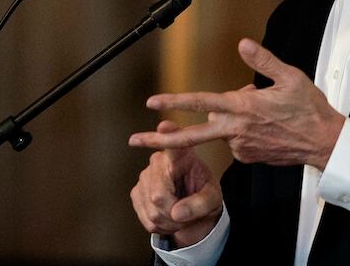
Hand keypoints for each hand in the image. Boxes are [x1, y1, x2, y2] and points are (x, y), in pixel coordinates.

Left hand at [128, 38, 344, 169]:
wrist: (325, 144)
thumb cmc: (310, 109)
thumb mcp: (290, 77)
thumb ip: (262, 60)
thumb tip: (242, 43)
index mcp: (243, 108)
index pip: (201, 102)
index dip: (175, 101)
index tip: (152, 102)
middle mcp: (237, 130)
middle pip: (191, 136)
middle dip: (161, 140)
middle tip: (134, 141)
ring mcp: (241, 147)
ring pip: (222, 127)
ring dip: (231, 117)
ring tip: (264, 111)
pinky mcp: (247, 157)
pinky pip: (236, 138)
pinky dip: (242, 129)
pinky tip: (265, 125)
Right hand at [129, 120, 223, 247]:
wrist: (192, 205)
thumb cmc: (204, 194)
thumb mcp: (213, 198)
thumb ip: (200, 205)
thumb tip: (176, 213)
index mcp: (183, 155)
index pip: (175, 146)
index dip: (169, 135)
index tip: (164, 125)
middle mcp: (159, 160)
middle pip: (159, 195)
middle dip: (175, 214)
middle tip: (189, 214)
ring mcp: (144, 175)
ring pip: (152, 210)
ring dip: (170, 222)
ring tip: (181, 215)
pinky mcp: (136, 191)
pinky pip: (146, 218)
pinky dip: (160, 225)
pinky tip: (169, 216)